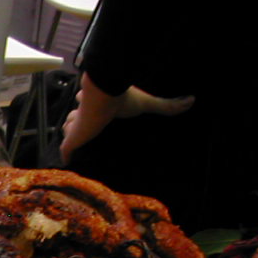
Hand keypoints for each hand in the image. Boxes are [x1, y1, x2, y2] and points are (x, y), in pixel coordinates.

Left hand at [60, 73, 194, 163]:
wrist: (103, 96)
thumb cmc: (122, 99)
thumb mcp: (147, 103)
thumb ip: (167, 105)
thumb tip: (192, 101)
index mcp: (99, 102)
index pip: (90, 100)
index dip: (88, 101)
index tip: (91, 107)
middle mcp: (85, 111)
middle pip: (76, 112)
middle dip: (76, 116)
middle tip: (80, 124)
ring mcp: (77, 125)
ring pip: (68, 125)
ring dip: (70, 129)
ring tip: (73, 138)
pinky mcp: (72, 138)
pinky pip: (65, 148)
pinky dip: (65, 154)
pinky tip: (67, 160)